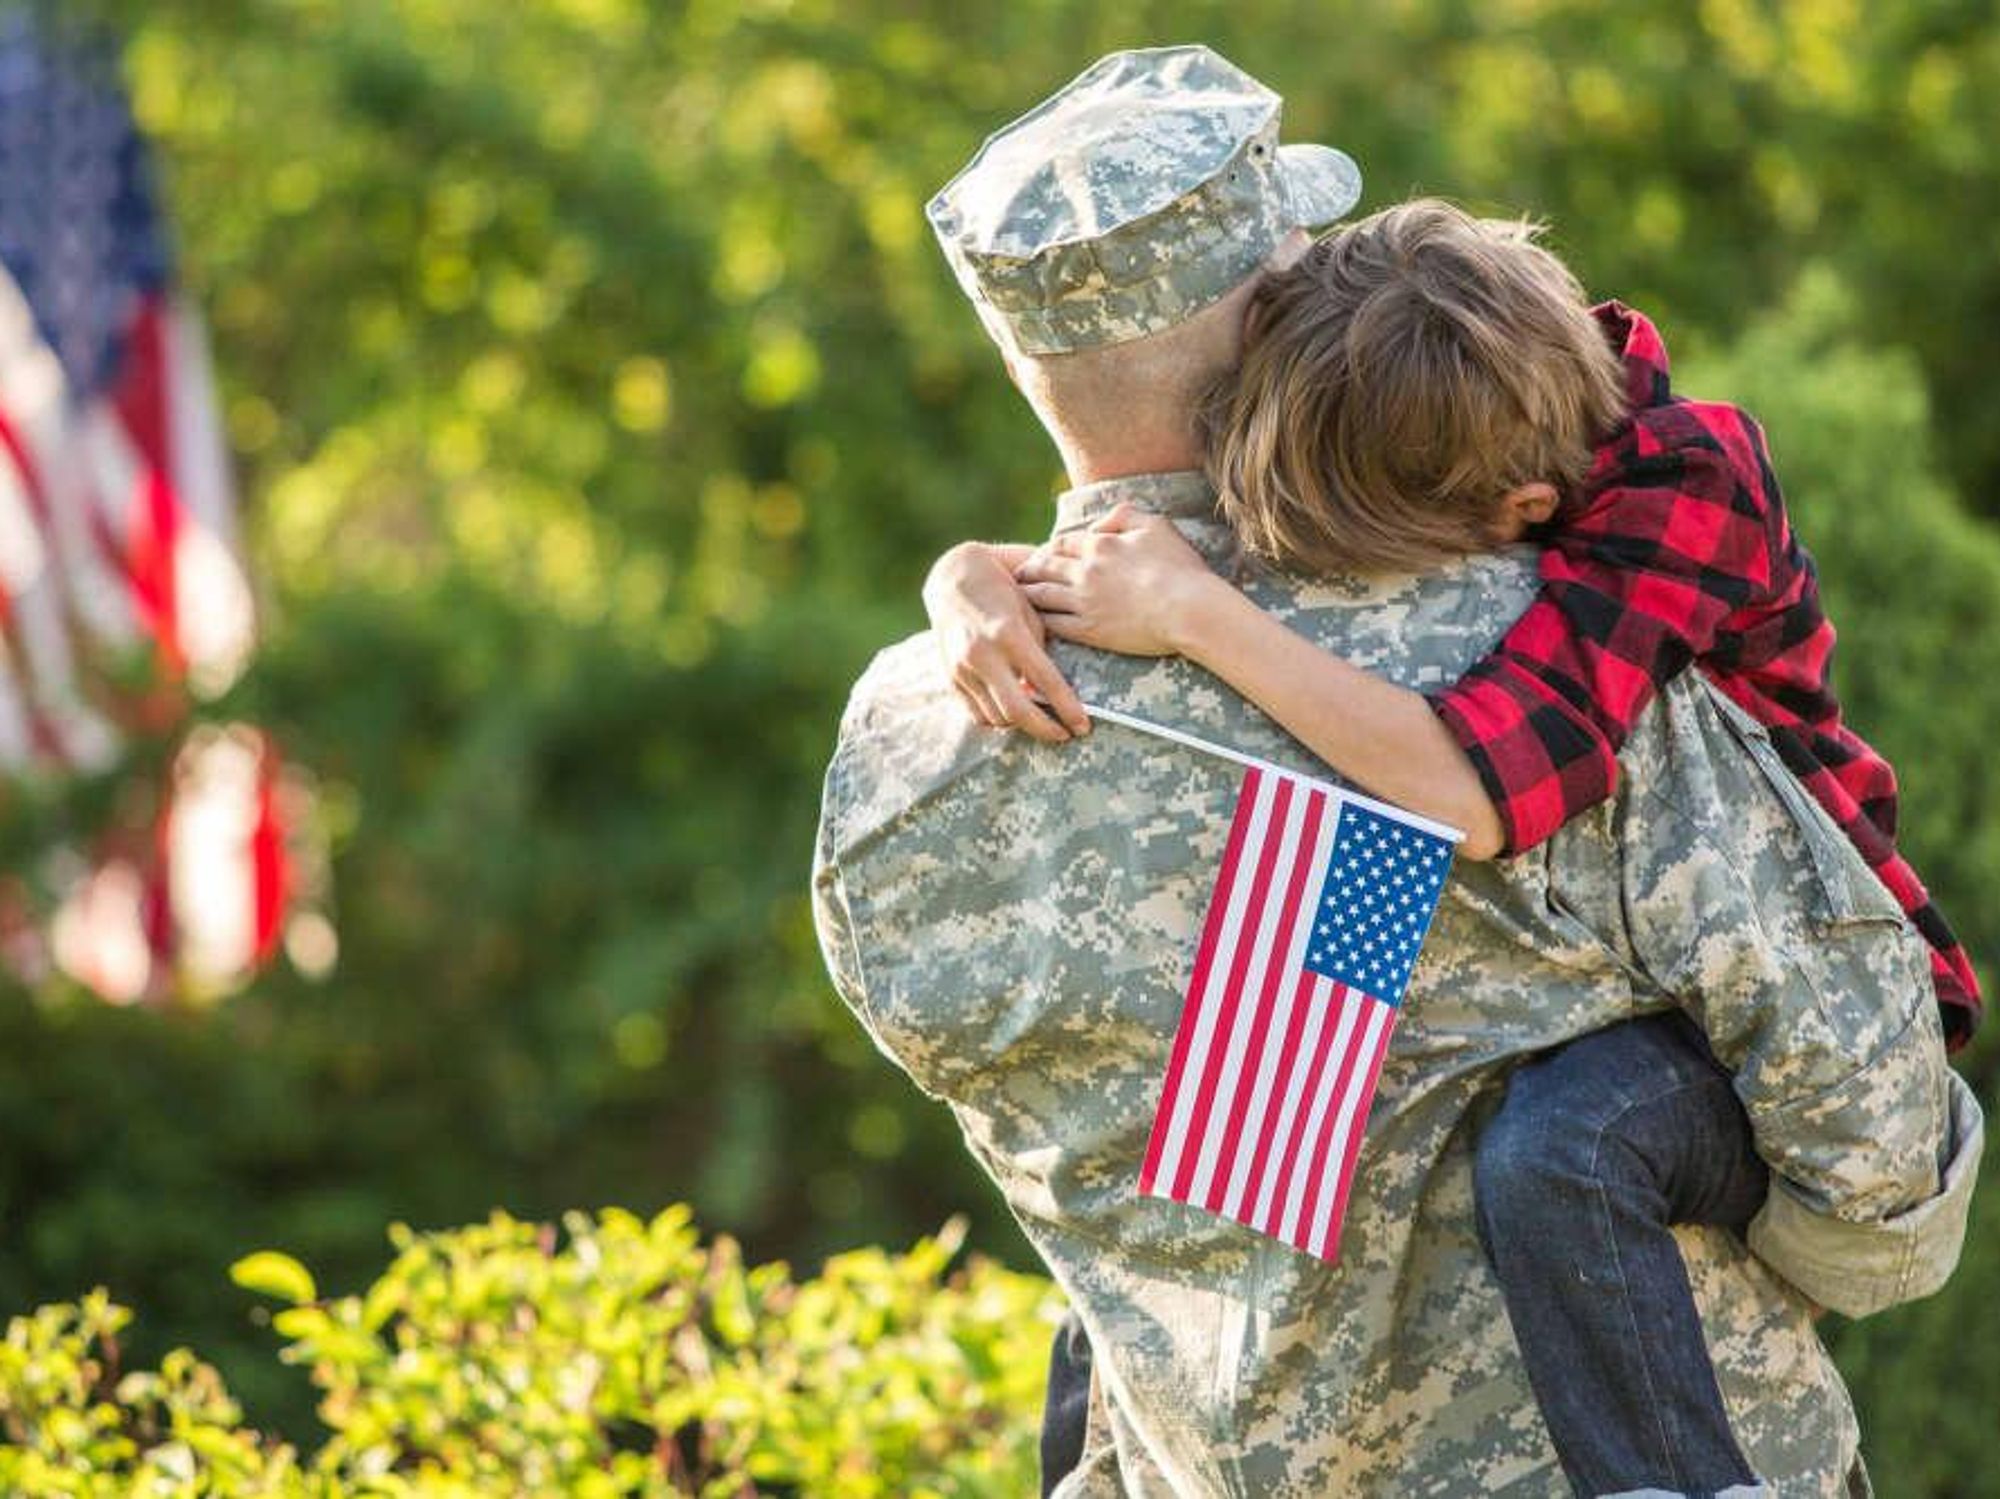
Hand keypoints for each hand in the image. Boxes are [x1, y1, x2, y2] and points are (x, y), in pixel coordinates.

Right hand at [921, 542, 1089, 742]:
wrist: (954, 578)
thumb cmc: (1004, 591)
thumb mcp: (1030, 612)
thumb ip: (1041, 651)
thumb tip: (1053, 692)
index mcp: (1009, 633)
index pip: (1045, 681)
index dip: (1067, 708)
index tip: (1083, 725)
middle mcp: (983, 654)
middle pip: (1016, 711)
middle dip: (1045, 730)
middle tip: (1063, 735)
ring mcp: (963, 667)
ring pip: (996, 717)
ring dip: (1021, 724)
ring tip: (1039, 720)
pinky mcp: (951, 676)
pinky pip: (976, 713)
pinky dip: (997, 719)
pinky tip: (1012, 713)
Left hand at [1017, 503, 1221, 656]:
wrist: (1189, 609)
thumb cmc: (1180, 567)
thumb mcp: (1157, 526)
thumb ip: (1125, 515)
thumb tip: (1101, 523)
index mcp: (1100, 544)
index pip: (1062, 543)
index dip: (1050, 549)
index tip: (1043, 556)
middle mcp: (1085, 571)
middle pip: (1044, 567)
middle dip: (1028, 570)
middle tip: (1018, 575)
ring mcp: (1084, 602)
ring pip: (1041, 595)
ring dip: (1027, 594)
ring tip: (1018, 597)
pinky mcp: (1089, 630)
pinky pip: (1053, 624)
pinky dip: (1039, 620)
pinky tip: (1034, 622)